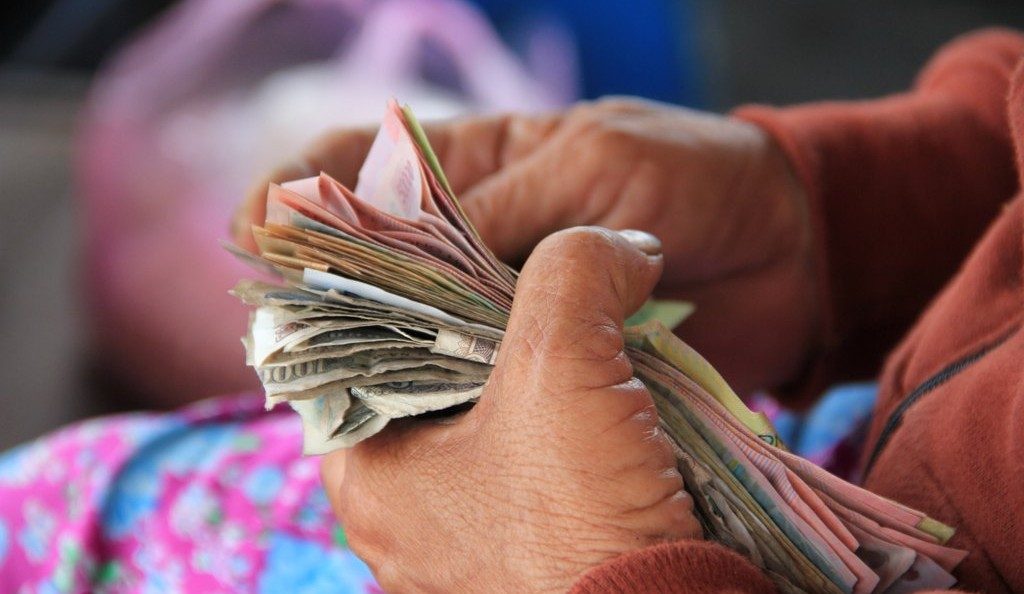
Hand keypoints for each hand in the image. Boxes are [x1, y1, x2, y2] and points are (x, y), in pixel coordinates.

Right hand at [235, 98, 817, 393]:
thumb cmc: (695, 178)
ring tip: (342, 381)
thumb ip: (507, 206)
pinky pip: (480, 380)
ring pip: (418, 329)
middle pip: (372, 261)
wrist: (790, 250)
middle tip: (291, 327)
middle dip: (323, 288)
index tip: (257, 231)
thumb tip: (407, 252)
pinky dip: (448, 396)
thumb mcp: (597, 165)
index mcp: (480, 165)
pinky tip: (420, 417)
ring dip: (381, 352)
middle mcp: (477, 238)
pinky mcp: (546, 365)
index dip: (298, 194)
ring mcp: (507, 306)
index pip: (359, 168)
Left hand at [321, 228, 701, 592]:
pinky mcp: (526, 560)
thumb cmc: (580, 520)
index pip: (359, 350)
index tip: (457, 241)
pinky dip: (561, 427)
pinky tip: (602, 394)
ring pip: (486, 426)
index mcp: (368, 476)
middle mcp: (401, 519)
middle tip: (528, 276)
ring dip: (532, 377)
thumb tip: (622, 246)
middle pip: (429, 382)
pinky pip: (529, 470)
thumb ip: (573, 271)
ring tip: (574, 326)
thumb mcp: (561, 366)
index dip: (408, 286)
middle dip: (485, 326)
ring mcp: (463, 546)